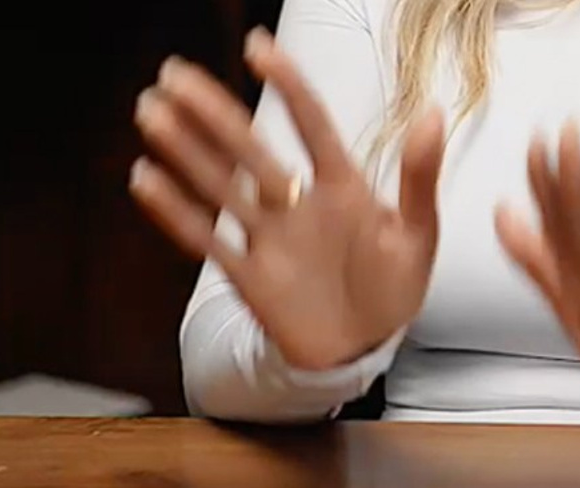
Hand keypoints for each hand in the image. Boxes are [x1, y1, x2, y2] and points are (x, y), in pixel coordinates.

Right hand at [130, 30, 445, 372]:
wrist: (365, 349)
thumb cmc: (393, 288)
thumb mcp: (418, 236)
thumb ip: (419, 179)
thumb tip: (434, 114)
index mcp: (342, 188)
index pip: (312, 125)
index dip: (287, 85)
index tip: (258, 46)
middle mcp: (297, 204)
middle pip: (250, 150)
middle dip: (213, 114)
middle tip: (173, 75)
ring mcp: (270, 238)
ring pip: (222, 186)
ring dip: (186, 151)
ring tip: (152, 112)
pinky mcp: (250, 276)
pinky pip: (209, 240)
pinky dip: (177, 213)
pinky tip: (145, 180)